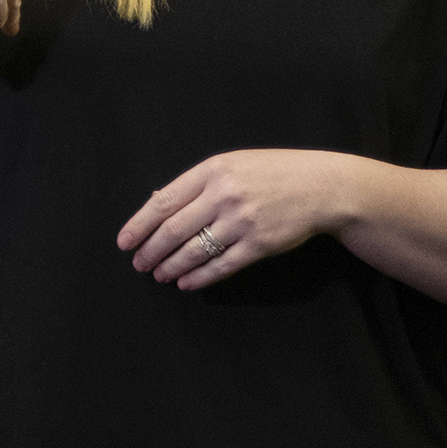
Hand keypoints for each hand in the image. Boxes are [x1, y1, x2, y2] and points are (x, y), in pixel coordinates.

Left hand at [117, 149, 362, 289]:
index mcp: (212, 170)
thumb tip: (156, 203)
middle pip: (174, 229)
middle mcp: (224, 195)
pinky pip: (221, 265)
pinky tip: (187, 283)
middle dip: (151, 250)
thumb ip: (197, 184)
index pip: (164, 201)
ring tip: (159, 275)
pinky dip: (200, 277)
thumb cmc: (272, 174)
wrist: (321, 187)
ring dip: (172, 266)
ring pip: (195, 250)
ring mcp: (242, 221)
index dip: (140, 224)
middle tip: (139, 263)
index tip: (124, 241)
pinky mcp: (259, 244)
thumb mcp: (232, 165)